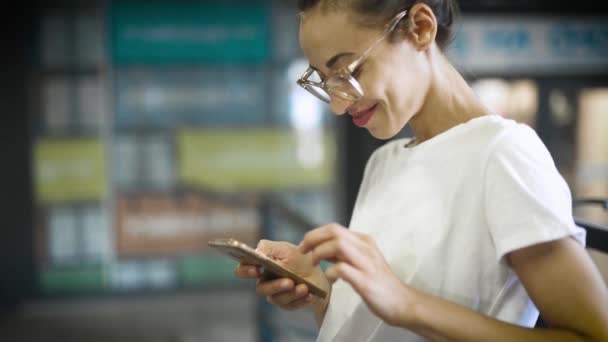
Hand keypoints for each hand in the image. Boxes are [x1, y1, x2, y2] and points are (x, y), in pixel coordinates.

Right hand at [234, 239, 329, 312]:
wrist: (317, 271)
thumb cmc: (298, 257)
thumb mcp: (285, 248)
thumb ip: (268, 248)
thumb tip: (257, 252)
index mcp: (260, 265)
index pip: (243, 269)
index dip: (246, 271)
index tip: (257, 270)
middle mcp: (264, 281)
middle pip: (260, 289)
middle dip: (275, 286)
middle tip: (289, 282)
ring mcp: (274, 294)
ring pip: (276, 298)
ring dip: (291, 293)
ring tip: (303, 287)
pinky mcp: (285, 303)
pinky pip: (289, 305)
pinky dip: (300, 299)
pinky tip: (309, 294)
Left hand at [298, 223, 413, 325]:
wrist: (403, 302)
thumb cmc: (380, 283)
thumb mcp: (361, 261)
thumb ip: (343, 254)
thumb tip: (321, 248)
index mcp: (364, 241)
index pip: (334, 228)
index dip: (314, 234)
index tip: (304, 246)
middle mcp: (366, 248)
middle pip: (334, 232)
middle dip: (313, 239)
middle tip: (302, 251)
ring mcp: (367, 263)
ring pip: (338, 245)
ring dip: (319, 252)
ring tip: (313, 263)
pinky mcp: (366, 280)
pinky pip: (343, 269)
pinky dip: (331, 271)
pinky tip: (329, 278)